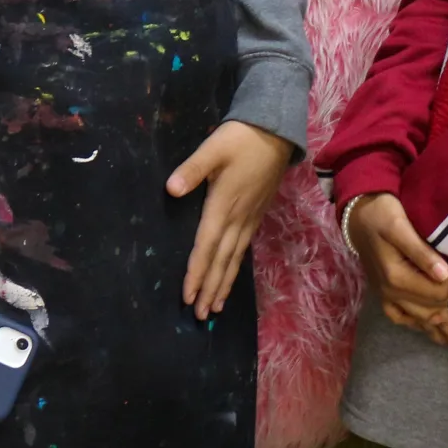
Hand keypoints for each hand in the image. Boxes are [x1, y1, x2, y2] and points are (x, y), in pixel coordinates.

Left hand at [167, 120, 293, 319]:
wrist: (276, 131)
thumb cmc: (240, 138)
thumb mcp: (213, 148)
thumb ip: (193, 169)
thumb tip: (171, 189)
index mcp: (223, 205)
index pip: (206, 246)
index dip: (197, 272)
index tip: (188, 296)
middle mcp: (237, 218)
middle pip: (221, 260)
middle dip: (210, 288)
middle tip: (200, 316)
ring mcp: (249, 218)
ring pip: (234, 258)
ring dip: (223, 283)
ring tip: (215, 308)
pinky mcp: (256, 214)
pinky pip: (243, 249)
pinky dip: (235, 267)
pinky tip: (231, 276)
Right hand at [346, 193, 447, 351]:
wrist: (357, 213)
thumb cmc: (380, 214)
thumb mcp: (401, 227)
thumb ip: (422, 252)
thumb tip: (445, 275)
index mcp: (397, 277)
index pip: (438, 292)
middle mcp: (391, 292)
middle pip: (431, 309)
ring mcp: (386, 295)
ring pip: (418, 319)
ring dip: (437, 330)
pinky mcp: (382, 293)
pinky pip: (400, 317)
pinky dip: (415, 324)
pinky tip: (424, 328)